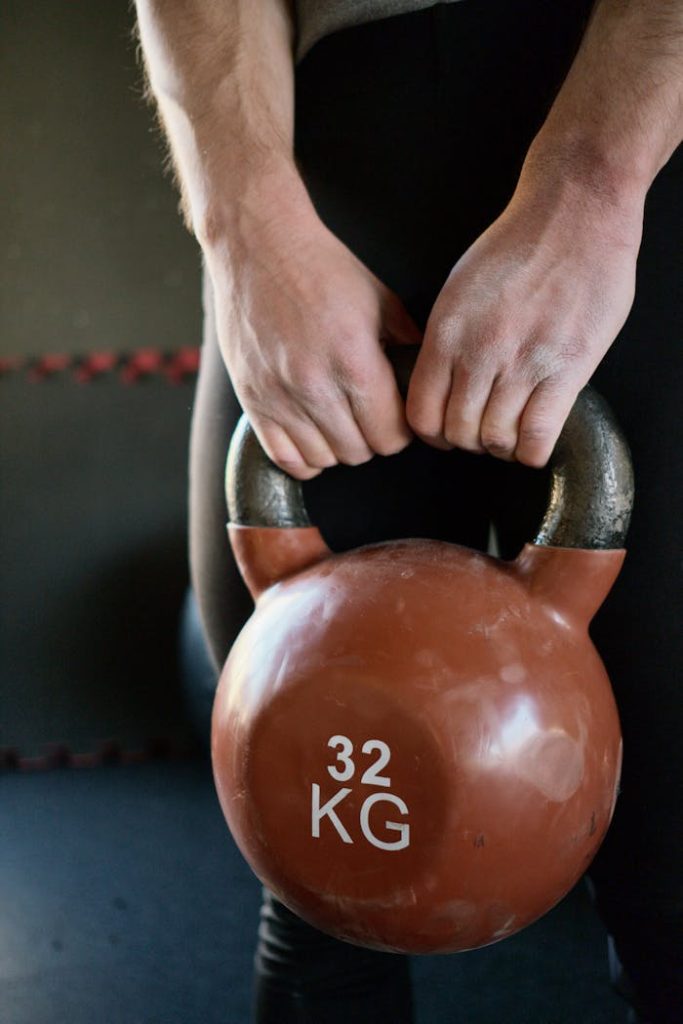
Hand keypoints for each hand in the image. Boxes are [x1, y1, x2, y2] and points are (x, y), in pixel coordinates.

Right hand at [205, 202, 420, 479]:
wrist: (259, 245)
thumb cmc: (322, 268)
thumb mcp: (380, 298)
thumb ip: (409, 342)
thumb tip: (427, 378)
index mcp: (355, 360)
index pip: (390, 435)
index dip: (400, 432)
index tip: (396, 417)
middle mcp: (315, 384)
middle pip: (359, 452)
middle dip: (371, 440)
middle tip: (369, 417)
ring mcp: (279, 395)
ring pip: (324, 459)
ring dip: (338, 447)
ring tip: (340, 423)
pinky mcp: (252, 398)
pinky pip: (284, 457)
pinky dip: (304, 457)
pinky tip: (312, 436)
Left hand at [406, 169, 643, 465]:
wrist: (574, 213)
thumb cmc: (518, 245)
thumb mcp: (458, 290)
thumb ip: (445, 340)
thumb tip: (438, 382)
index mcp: (446, 334)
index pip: (421, 413)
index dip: (432, 434)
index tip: (446, 432)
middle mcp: (478, 352)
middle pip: (458, 433)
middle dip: (468, 442)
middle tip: (482, 432)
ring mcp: (522, 363)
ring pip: (495, 439)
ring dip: (501, 447)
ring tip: (510, 434)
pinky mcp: (566, 370)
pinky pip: (537, 436)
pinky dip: (531, 451)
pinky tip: (533, 441)